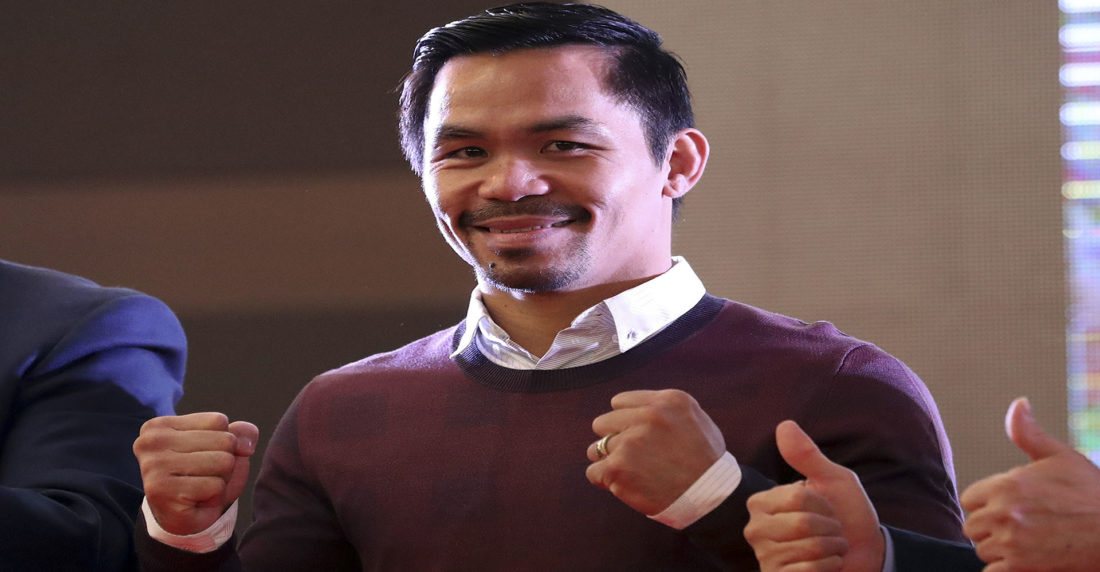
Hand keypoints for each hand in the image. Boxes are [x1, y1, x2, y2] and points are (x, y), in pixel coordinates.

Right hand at [133, 413, 258, 534]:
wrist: (181, 518)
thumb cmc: (203, 476)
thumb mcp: (225, 448)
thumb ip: (242, 434)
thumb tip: (247, 445)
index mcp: (160, 425)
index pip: (219, 421)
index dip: (223, 443)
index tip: (202, 458)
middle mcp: (152, 442)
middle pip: (225, 441)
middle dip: (225, 463)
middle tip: (203, 477)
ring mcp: (154, 466)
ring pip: (224, 462)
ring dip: (222, 481)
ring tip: (201, 489)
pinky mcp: (162, 492)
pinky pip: (216, 486)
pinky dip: (216, 497)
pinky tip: (197, 501)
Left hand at [584, 389, 724, 514]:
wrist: (710, 495)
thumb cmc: (704, 460)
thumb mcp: (694, 418)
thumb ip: (663, 407)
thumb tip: (631, 409)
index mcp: (666, 401)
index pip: (619, 402)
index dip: (625, 421)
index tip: (635, 435)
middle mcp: (647, 417)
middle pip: (603, 423)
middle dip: (613, 439)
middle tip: (632, 456)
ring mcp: (630, 442)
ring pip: (596, 448)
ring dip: (608, 460)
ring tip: (630, 472)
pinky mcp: (618, 468)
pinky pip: (593, 472)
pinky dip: (605, 480)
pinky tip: (625, 484)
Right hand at [743, 420, 883, 571]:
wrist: (865, 553)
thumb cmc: (846, 514)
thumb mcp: (833, 479)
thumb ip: (808, 456)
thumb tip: (785, 424)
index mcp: (762, 502)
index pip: (796, 498)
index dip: (823, 504)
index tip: (827, 508)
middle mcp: (755, 529)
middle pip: (801, 524)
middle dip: (830, 528)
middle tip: (831, 530)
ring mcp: (764, 557)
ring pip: (807, 549)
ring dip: (831, 549)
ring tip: (829, 548)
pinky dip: (828, 567)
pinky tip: (827, 566)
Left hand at [961, 397, 1099, 570]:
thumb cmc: (1093, 493)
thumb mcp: (1062, 457)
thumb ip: (1029, 434)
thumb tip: (1018, 404)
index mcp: (1007, 485)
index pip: (969, 498)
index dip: (986, 504)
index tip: (1007, 507)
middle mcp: (1004, 513)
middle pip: (972, 526)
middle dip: (990, 527)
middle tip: (1019, 528)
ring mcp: (1011, 542)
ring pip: (983, 549)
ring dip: (999, 549)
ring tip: (1027, 543)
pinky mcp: (1022, 568)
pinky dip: (1005, 569)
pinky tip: (1025, 562)